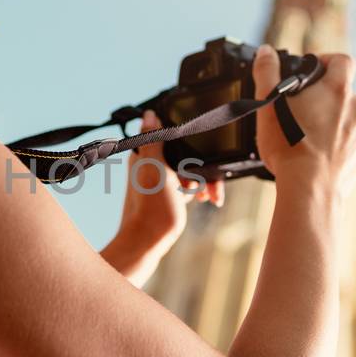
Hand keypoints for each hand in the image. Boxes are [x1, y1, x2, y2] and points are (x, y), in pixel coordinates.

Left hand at [107, 109, 223, 285]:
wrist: (147, 242)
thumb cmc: (151, 208)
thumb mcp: (155, 169)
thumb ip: (153, 141)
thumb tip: (149, 114)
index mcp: (146, 153)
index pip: (173, 135)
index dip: (191, 141)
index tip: (205, 152)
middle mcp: (152, 163)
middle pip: (186, 153)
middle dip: (201, 166)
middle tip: (207, 184)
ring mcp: (161, 179)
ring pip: (190, 170)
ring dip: (203, 181)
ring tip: (209, 196)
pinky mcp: (168, 193)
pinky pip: (188, 184)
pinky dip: (198, 190)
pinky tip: (205, 200)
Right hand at [250, 44, 355, 200]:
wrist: (309, 190)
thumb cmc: (289, 147)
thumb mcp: (269, 103)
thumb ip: (267, 71)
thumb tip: (266, 52)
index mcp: (337, 90)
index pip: (342, 60)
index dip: (327, 60)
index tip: (311, 71)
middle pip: (342, 91)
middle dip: (323, 97)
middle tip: (299, 110)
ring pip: (347, 119)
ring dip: (330, 122)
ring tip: (305, 137)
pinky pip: (350, 143)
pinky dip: (336, 145)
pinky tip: (315, 155)